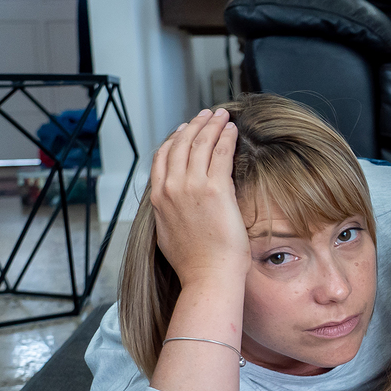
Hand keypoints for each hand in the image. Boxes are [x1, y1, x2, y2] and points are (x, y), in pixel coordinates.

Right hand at [148, 108, 249, 287]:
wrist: (207, 276)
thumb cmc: (194, 262)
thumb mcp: (169, 232)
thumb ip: (169, 211)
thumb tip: (174, 205)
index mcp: (158, 198)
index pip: (162, 157)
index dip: (174, 138)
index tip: (185, 128)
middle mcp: (171, 188)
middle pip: (181, 144)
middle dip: (195, 125)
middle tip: (208, 114)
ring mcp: (192, 186)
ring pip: (201, 144)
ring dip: (212, 125)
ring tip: (222, 115)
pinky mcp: (215, 189)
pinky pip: (221, 153)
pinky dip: (226, 137)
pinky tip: (233, 129)